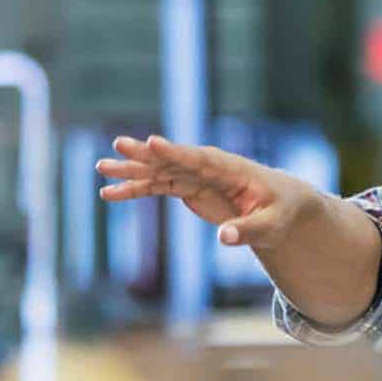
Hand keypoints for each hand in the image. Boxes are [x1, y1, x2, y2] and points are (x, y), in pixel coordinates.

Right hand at [97, 135, 320, 248]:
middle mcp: (209, 167)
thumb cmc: (280, 212)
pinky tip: (109, 194)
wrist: (279, 204)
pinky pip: (156, 186)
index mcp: (231, 169)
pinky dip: (135, 190)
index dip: (176, 152)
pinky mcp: (187, 187)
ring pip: (159, 171)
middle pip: (173, 160)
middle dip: (146, 154)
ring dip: (132, 171)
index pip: (200, 159)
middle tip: (119, 145)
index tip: (152, 142)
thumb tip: (224, 238)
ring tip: (101, 169)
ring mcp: (195, 176)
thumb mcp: (271, 225)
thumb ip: (248, 230)